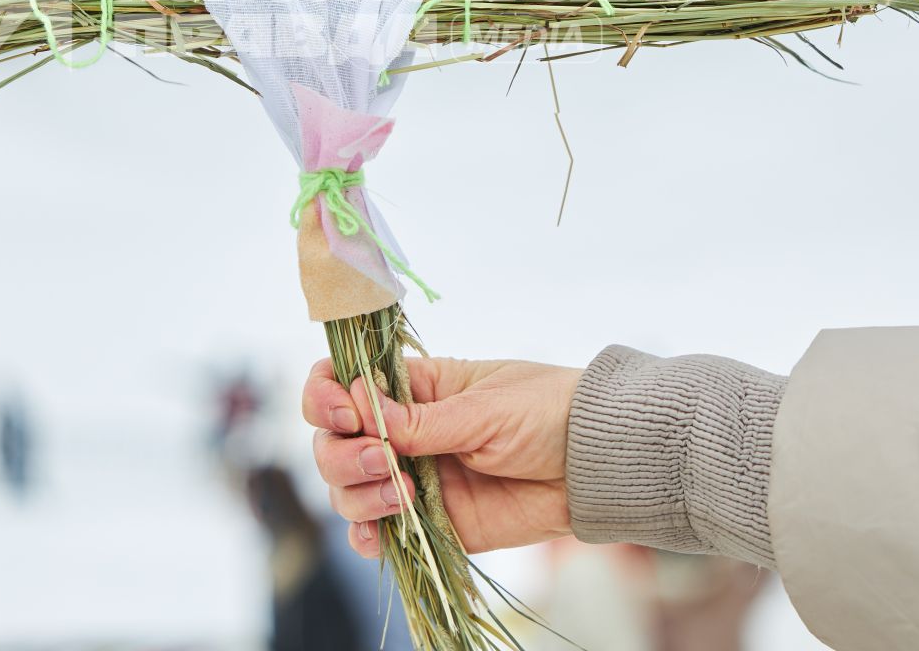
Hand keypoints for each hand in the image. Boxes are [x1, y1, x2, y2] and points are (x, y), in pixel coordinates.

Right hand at [302, 355, 581, 558]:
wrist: (591, 467)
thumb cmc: (545, 414)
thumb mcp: (484, 408)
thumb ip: (422, 419)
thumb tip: (363, 410)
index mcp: (413, 388)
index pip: (343, 382)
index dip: (327, 396)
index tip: (347, 414)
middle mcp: (402, 432)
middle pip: (333, 442)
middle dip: (344, 455)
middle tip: (387, 462)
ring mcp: (412, 478)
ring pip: (346, 488)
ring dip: (356, 495)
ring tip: (401, 497)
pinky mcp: (430, 521)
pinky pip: (377, 532)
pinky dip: (365, 535)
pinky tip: (377, 534)